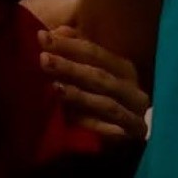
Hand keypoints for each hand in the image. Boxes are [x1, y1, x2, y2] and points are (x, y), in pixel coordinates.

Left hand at [42, 27, 147, 142]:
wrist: (121, 146)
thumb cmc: (98, 103)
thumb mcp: (84, 74)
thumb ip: (73, 51)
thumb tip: (58, 30)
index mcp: (123, 68)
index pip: (95, 52)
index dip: (68, 44)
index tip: (42, 37)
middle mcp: (133, 89)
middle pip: (100, 76)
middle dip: (70, 67)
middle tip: (43, 59)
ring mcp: (135, 114)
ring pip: (106, 103)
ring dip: (79, 95)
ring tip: (55, 87)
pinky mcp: (134, 135)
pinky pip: (111, 130)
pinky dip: (91, 124)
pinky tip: (71, 119)